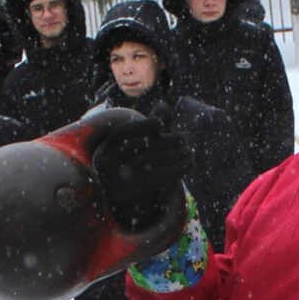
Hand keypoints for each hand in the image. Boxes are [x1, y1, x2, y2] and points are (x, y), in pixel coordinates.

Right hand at [93, 113, 192, 230]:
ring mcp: (118, 179)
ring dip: (174, 157)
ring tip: (190, 152)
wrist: (124, 193)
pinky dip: (175, 171)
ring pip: (149, 164)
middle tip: (184, 138)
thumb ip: (152, 124)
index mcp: (109, 145)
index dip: (141, 126)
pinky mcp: (132, 194)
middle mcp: (109, 161)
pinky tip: (188, 165)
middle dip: (165, 141)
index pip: (122, 132)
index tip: (160, 124)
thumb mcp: (141, 140)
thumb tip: (165, 105)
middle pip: (139, 148)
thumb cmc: (135, 158)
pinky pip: (156, 181)